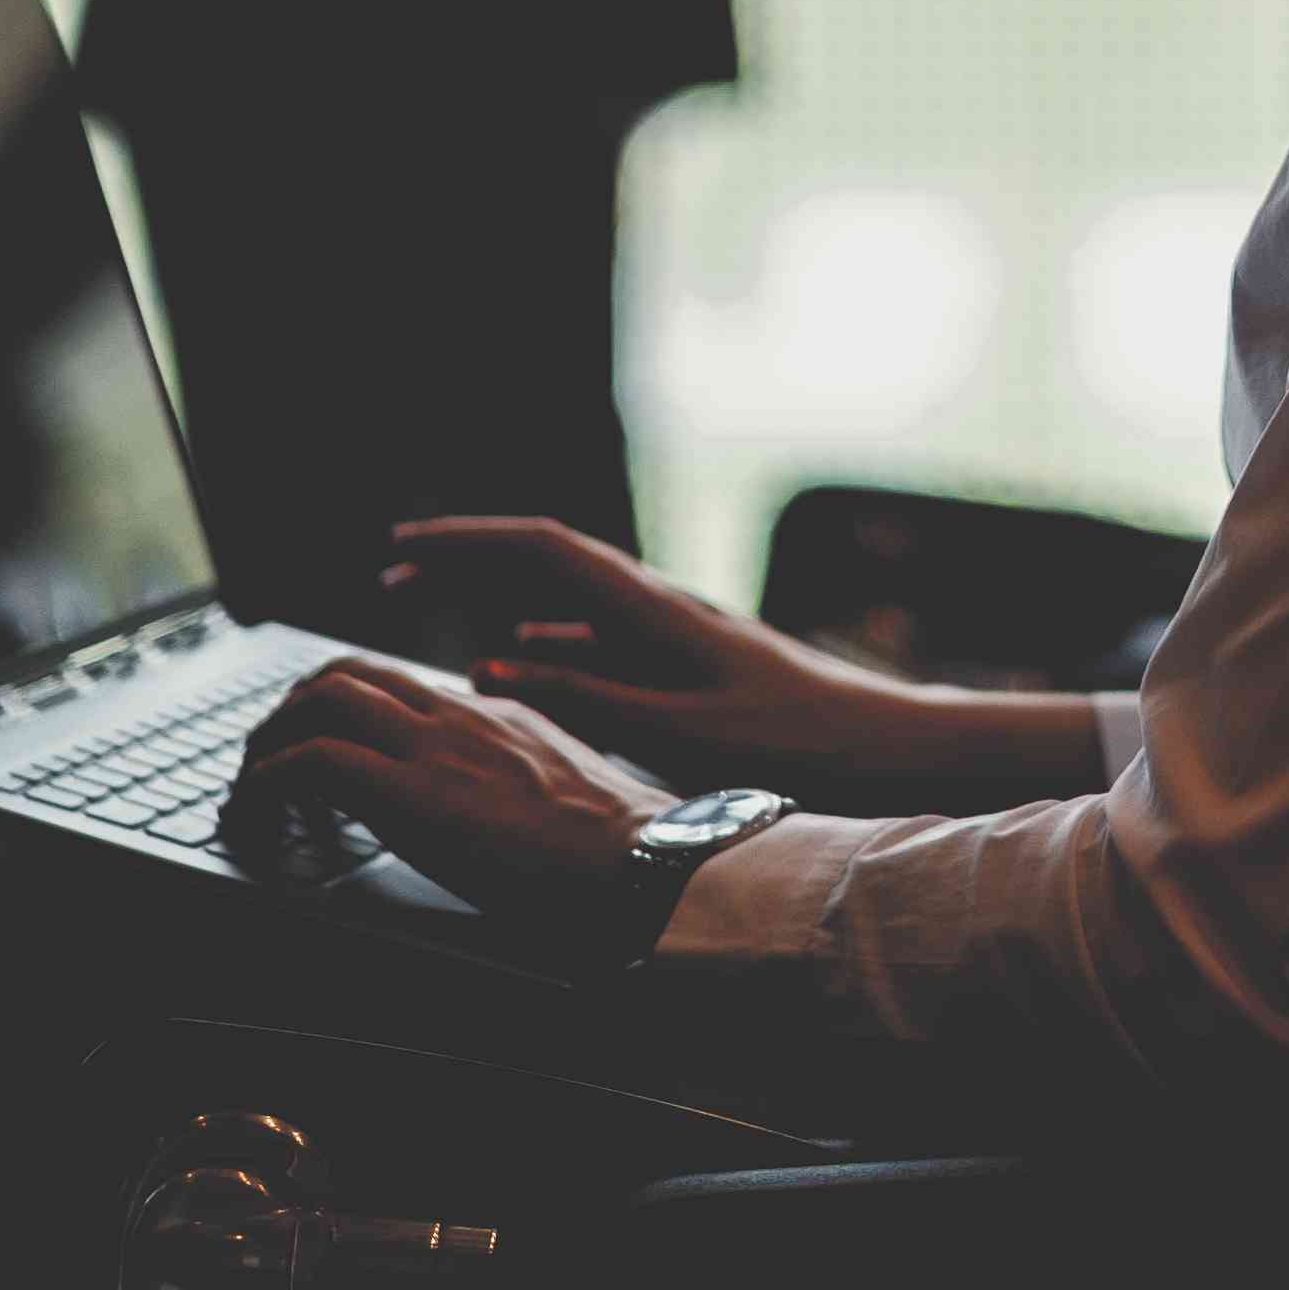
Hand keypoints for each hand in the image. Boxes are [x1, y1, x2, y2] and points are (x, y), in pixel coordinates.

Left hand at [236, 656, 670, 967]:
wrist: (642, 862)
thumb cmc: (622, 849)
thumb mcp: (569, 792)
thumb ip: (525, 779)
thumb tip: (499, 804)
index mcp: (496, 714)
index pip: (400, 686)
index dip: (349, 707)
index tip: (326, 739)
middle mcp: (458, 715)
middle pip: (348, 674)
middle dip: (293, 707)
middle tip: (269, 751)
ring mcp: (434, 748)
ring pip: (319, 700)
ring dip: (269, 738)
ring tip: (251, 781)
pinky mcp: (411, 792)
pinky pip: (312, 761)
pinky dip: (268, 780)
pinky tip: (258, 810)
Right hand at [387, 517, 1106, 806]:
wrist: (893, 747)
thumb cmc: (800, 745)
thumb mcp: (682, 733)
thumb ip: (588, 697)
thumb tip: (493, 662)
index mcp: (656, 611)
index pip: (541, 550)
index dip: (464, 542)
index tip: (397, 550)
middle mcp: (663, 605)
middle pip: (546, 558)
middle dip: (467, 556)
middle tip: (394, 570)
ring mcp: (677, 630)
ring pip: (567, 594)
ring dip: (498, 593)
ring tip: (435, 606)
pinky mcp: (691, 660)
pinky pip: (597, 632)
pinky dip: (544, 634)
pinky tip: (520, 653)